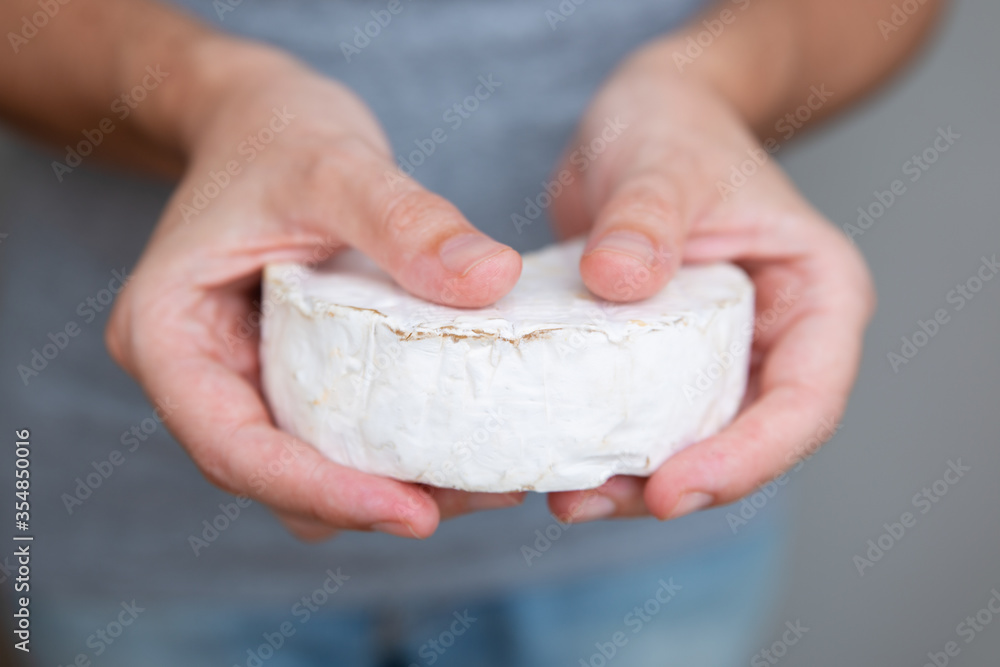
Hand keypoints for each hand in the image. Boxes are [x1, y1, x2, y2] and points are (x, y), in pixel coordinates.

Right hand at [106, 43, 523, 541]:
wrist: (260, 119)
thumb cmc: (276, 133)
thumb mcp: (337, 163)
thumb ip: (406, 219)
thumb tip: (491, 279)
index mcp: (168, 335)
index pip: (233, 448)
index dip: (321, 493)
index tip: (414, 513)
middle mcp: (198, 375)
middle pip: (276, 477)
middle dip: (371, 501)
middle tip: (475, 495)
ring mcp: (241, 380)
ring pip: (309, 471)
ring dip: (391, 486)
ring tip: (486, 478)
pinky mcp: (287, 375)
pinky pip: (336, 436)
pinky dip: (394, 450)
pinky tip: (464, 434)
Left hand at [546, 44, 874, 522]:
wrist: (641, 119)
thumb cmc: (675, 126)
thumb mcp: (664, 162)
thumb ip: (647, 217)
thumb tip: (618, 279)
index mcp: (817, 294)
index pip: (806, 398)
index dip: (748, 457)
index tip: (672, 489)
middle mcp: (778, 336)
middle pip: (748, 439)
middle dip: (678, 483)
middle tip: (593, 500)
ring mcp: (723, 353)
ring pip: (694, 441)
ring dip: (633, 479)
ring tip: (565, 495)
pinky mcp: (668, 359)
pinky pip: (647, 416)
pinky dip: (608, 443)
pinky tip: (557, 457)